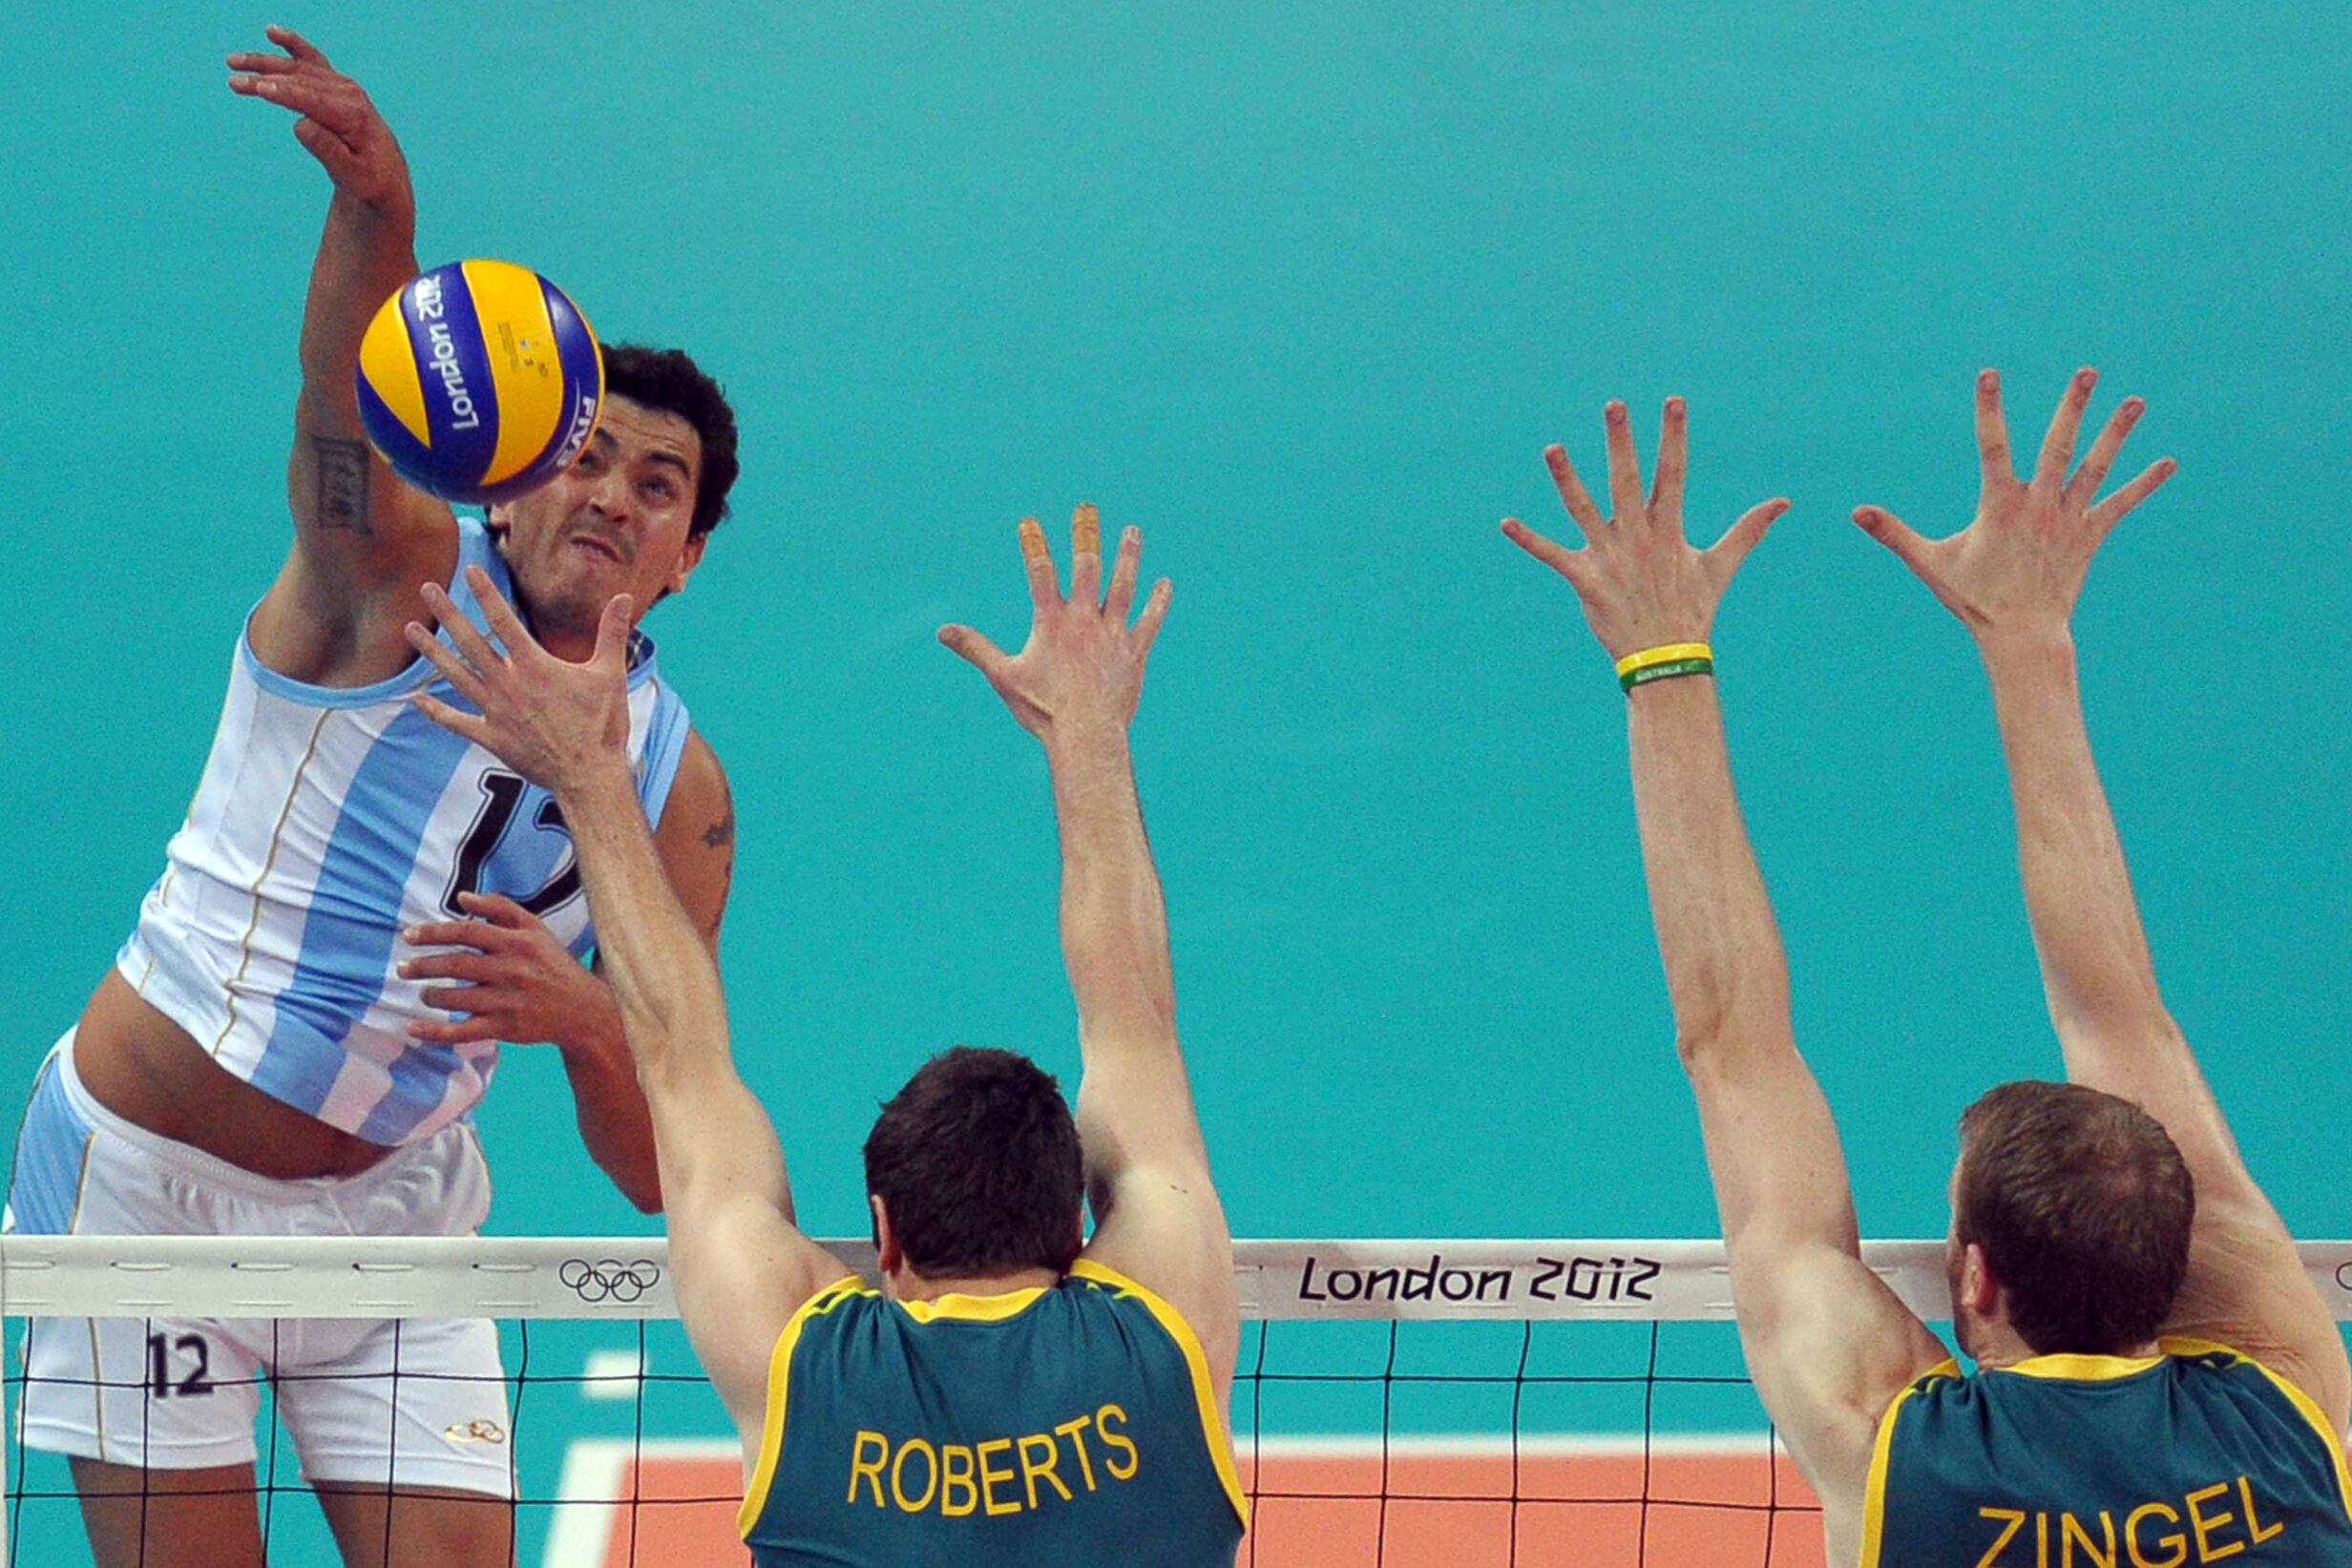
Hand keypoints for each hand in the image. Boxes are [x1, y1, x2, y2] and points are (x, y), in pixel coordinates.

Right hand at [227, 26, 414, 218]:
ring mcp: (343, 86)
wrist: (385, 174)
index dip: (285, 93)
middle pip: (301, 81)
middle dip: (266, 77)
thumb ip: (328, 150)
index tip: (259, 88)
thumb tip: (300, 125)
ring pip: (299, 68)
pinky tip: (271, 32)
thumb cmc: (368, 179)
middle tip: (233, 80)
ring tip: (233, 62)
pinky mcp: (336, 85)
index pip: (313, 100)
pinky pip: (311, 60)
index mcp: (353, 116)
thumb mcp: (352, 175)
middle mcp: (349, 94)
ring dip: (266, 63)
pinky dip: (292, 45)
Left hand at [400, 893, 615, 1047]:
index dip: (435, 932)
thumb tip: (463, 898)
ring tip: (423, 992)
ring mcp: (506, 1001)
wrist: (583, 1010)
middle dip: (423, 965)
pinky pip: (462, 1031)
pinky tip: (413, 1027)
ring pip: (456, 998)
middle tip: (402, 968)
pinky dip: (435, 1031)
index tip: (410, 935)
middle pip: (456, 964)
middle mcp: (510, 970)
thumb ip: (501, 909)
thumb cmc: (553, 964)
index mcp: (516, 943)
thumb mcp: (536, 929)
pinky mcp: (504, 1028)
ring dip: (431, 995)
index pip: (468, 932)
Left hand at [405, 565, 633, 797]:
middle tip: (426, 589)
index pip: (505, 621)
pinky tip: (416, 699)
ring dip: (431, 652)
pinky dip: (436, 711)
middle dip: (447, 613)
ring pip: (457, 675)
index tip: (470, 570)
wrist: (588, 776)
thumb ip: (613, 633)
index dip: (487, 594)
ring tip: (410, 629)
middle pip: (471, 642)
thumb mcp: (611, 674)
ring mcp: (496, 712)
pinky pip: (457, 722)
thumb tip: (625, 598)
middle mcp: (510, 685)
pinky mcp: (492, 737)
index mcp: (536, 667)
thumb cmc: (603, 726)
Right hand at [938, 504, 1171, 744]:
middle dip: (1086, 534)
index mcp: (1052, 623)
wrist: (1086, 735)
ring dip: (1128, 556)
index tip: (1028, 521)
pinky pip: (1149, 621)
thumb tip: (942, 631)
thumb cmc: (1043, 709)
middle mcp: (1084, 621)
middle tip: (1087, 508)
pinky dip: (1158, 601)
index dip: (1034, 544)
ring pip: (1123, 586)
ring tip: (1132, 530)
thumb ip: (975, 648)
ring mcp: (1112, 634)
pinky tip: (1165, 582)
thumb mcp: (1003, 676)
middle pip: (1087, 567)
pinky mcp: (1133, 653)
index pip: (1040, 573)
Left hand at [1503, 398, 1789, 661]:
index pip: (1672, 472)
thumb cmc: (1693, 609)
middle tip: (1613, 404)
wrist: (1666, 657)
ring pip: (1583, 509)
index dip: (1673, 436)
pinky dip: (1528, 540)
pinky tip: (1505, 523)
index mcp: (1668, 529)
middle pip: (1626, 480)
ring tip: (1551, 448)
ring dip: (1566, 478)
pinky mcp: (1585, 579)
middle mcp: (1637, 536)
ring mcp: (1609, 556)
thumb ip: (1748, 529)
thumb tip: (1784, 502)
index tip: (1672, 401)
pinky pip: (1552, 555)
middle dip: (1620, 441)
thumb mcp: (1721, 566)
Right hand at [1853, 368, 2175, 638]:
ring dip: (2116, 432)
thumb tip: (1856, 512)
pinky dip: (2144, 484)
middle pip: (2059, 445)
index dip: (1989, 408)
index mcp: (2000, 505)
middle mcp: (2040, 505)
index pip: (1992, 445)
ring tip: (2135, 400)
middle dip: (2073, 406)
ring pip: (2096, 467)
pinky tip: (2168, 463)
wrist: (2021, 635)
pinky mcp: (2090, 536)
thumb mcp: (1930, 563)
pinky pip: (2120, 504)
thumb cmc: (1973, 599)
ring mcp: (2069, 519)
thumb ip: (1894, 533)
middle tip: (2087, 371)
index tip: (1989, 374)